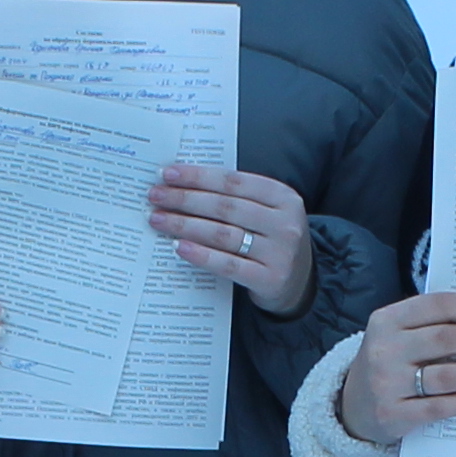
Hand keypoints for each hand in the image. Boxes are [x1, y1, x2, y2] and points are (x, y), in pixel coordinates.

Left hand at [149, 164, 315, 313]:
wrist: (300, 283)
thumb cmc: (271, 240)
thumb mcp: (266, 212)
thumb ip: (235, 197)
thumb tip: (183, 184)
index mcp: (283, 197)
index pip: (233, 181)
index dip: (199, 176)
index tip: (168, 174)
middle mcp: (284, 222)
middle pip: (225, 207)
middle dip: (185, 199)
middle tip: (155, 196)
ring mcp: (279, 252)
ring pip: (223, 234)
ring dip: (185, 225)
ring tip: (158, 219)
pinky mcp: (270, 279)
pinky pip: (228, 264)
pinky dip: (201, 255)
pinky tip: (178, 247)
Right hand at [339, 290, 455, 442]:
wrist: (353, 407)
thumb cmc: (391, 363)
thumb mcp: (402, 335)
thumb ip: (438, 323)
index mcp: (388, 319)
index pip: (442, 305)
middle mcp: (384, 348)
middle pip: (448, 339)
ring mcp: (385, 383)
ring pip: (447, 375)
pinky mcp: (393, 415)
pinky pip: (441, 407)